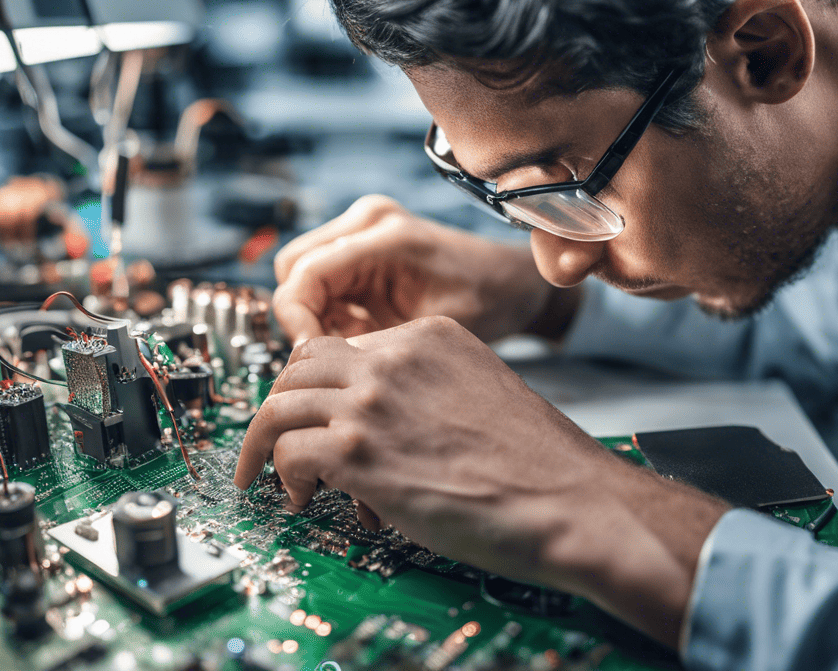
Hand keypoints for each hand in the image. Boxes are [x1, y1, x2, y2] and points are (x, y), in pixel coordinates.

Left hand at [232, 316, 728, 645]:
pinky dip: (283, 477)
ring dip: (265, 442)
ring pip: (280, 403)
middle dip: (281, 404)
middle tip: (276, 439)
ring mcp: (374, 401)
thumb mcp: (483, 392)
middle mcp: (396, 357)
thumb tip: (383, 421)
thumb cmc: (540, 466)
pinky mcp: (358, 450)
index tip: (314, 414)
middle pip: (302, 364)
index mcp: (431, 336)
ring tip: (268, 475)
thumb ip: (429, 390)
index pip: (347, 346)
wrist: (571, 501)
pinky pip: (287, 451)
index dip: (322, 385)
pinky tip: (303, 498)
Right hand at [272, 195, 573, 342]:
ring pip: (299, 276)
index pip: (306, 274)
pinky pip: (319, 280)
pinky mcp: (360, 246)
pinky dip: (327, 311)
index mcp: (385, 235)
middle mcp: (366, 221)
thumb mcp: (430, 330)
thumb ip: (370, 342)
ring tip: (350, 345)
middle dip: (300, 317)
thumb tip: (315, 365)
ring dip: (313, 315)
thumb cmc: (484, 302)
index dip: (296, 322)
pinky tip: (359, 332)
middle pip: (291, 269)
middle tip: (329, 356)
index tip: (309, 360)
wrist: (510, 282)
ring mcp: (361, 228)